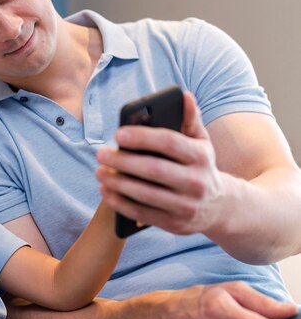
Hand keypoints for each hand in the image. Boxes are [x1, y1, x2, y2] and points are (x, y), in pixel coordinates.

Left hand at [96, 91, 226, 234]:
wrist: (219, 206)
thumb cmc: (199, 165)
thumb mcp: (200, 142)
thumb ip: (189, 119)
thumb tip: (182, 95)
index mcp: (202, 157)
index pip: (169, 143)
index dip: (142, 137)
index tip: (118, 134)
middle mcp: (196, 182)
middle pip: (154, 170)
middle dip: (123, 161)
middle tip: (100, 154)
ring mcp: (186, 206)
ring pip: (145, 194)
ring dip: (117, 183)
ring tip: (99, 172)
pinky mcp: (174, 224)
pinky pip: (141, 213)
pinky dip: (119, 202)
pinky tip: (105, 191)